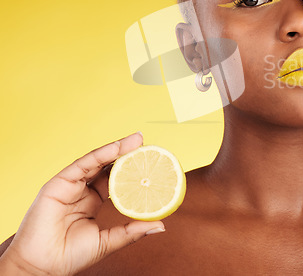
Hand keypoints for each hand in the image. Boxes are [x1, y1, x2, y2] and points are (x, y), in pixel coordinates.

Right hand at [0, 132, 164, 274]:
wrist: (41, 268)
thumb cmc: (70, 257)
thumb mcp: (108, 241)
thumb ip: (131, 231)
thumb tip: (161, 225)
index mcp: (92, 201)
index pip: (115, 179)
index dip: (132, 169)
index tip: (151, 160)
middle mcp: (82, 190)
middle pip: (107, 166)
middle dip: (126, 153)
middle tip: (145, 142)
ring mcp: (70, 185)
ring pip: (96, 161)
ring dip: (117, 148)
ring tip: (136, 140)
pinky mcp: (58, 183)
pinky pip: (82, 165)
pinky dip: (100, 155)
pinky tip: (116, 148)